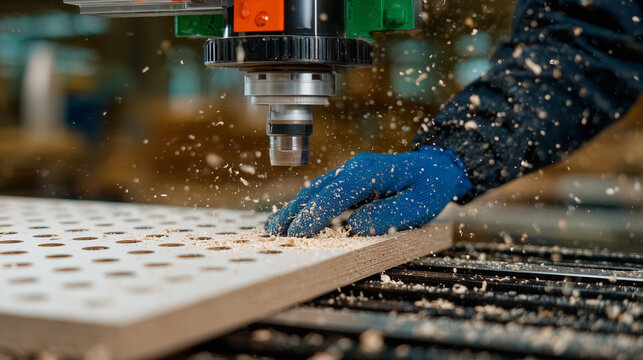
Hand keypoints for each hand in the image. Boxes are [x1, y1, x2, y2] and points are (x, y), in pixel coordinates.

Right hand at [265, 146, 472, 236]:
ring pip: (314, 191)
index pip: (335, 194)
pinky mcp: (347, 181)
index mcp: (370, 171)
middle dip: (294, 212)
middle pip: (316, 190)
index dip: (314, 214)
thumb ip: (388, 214)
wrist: (436, 166)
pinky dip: (304, 207)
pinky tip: (292, 219)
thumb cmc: (430, 185)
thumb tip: (355, 225)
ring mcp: (348, 172)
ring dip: (294, 209)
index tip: (297, 232)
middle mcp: (353, 168)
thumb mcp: (420, 205)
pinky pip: (321, 193)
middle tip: (274, 234)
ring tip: (274, 229)